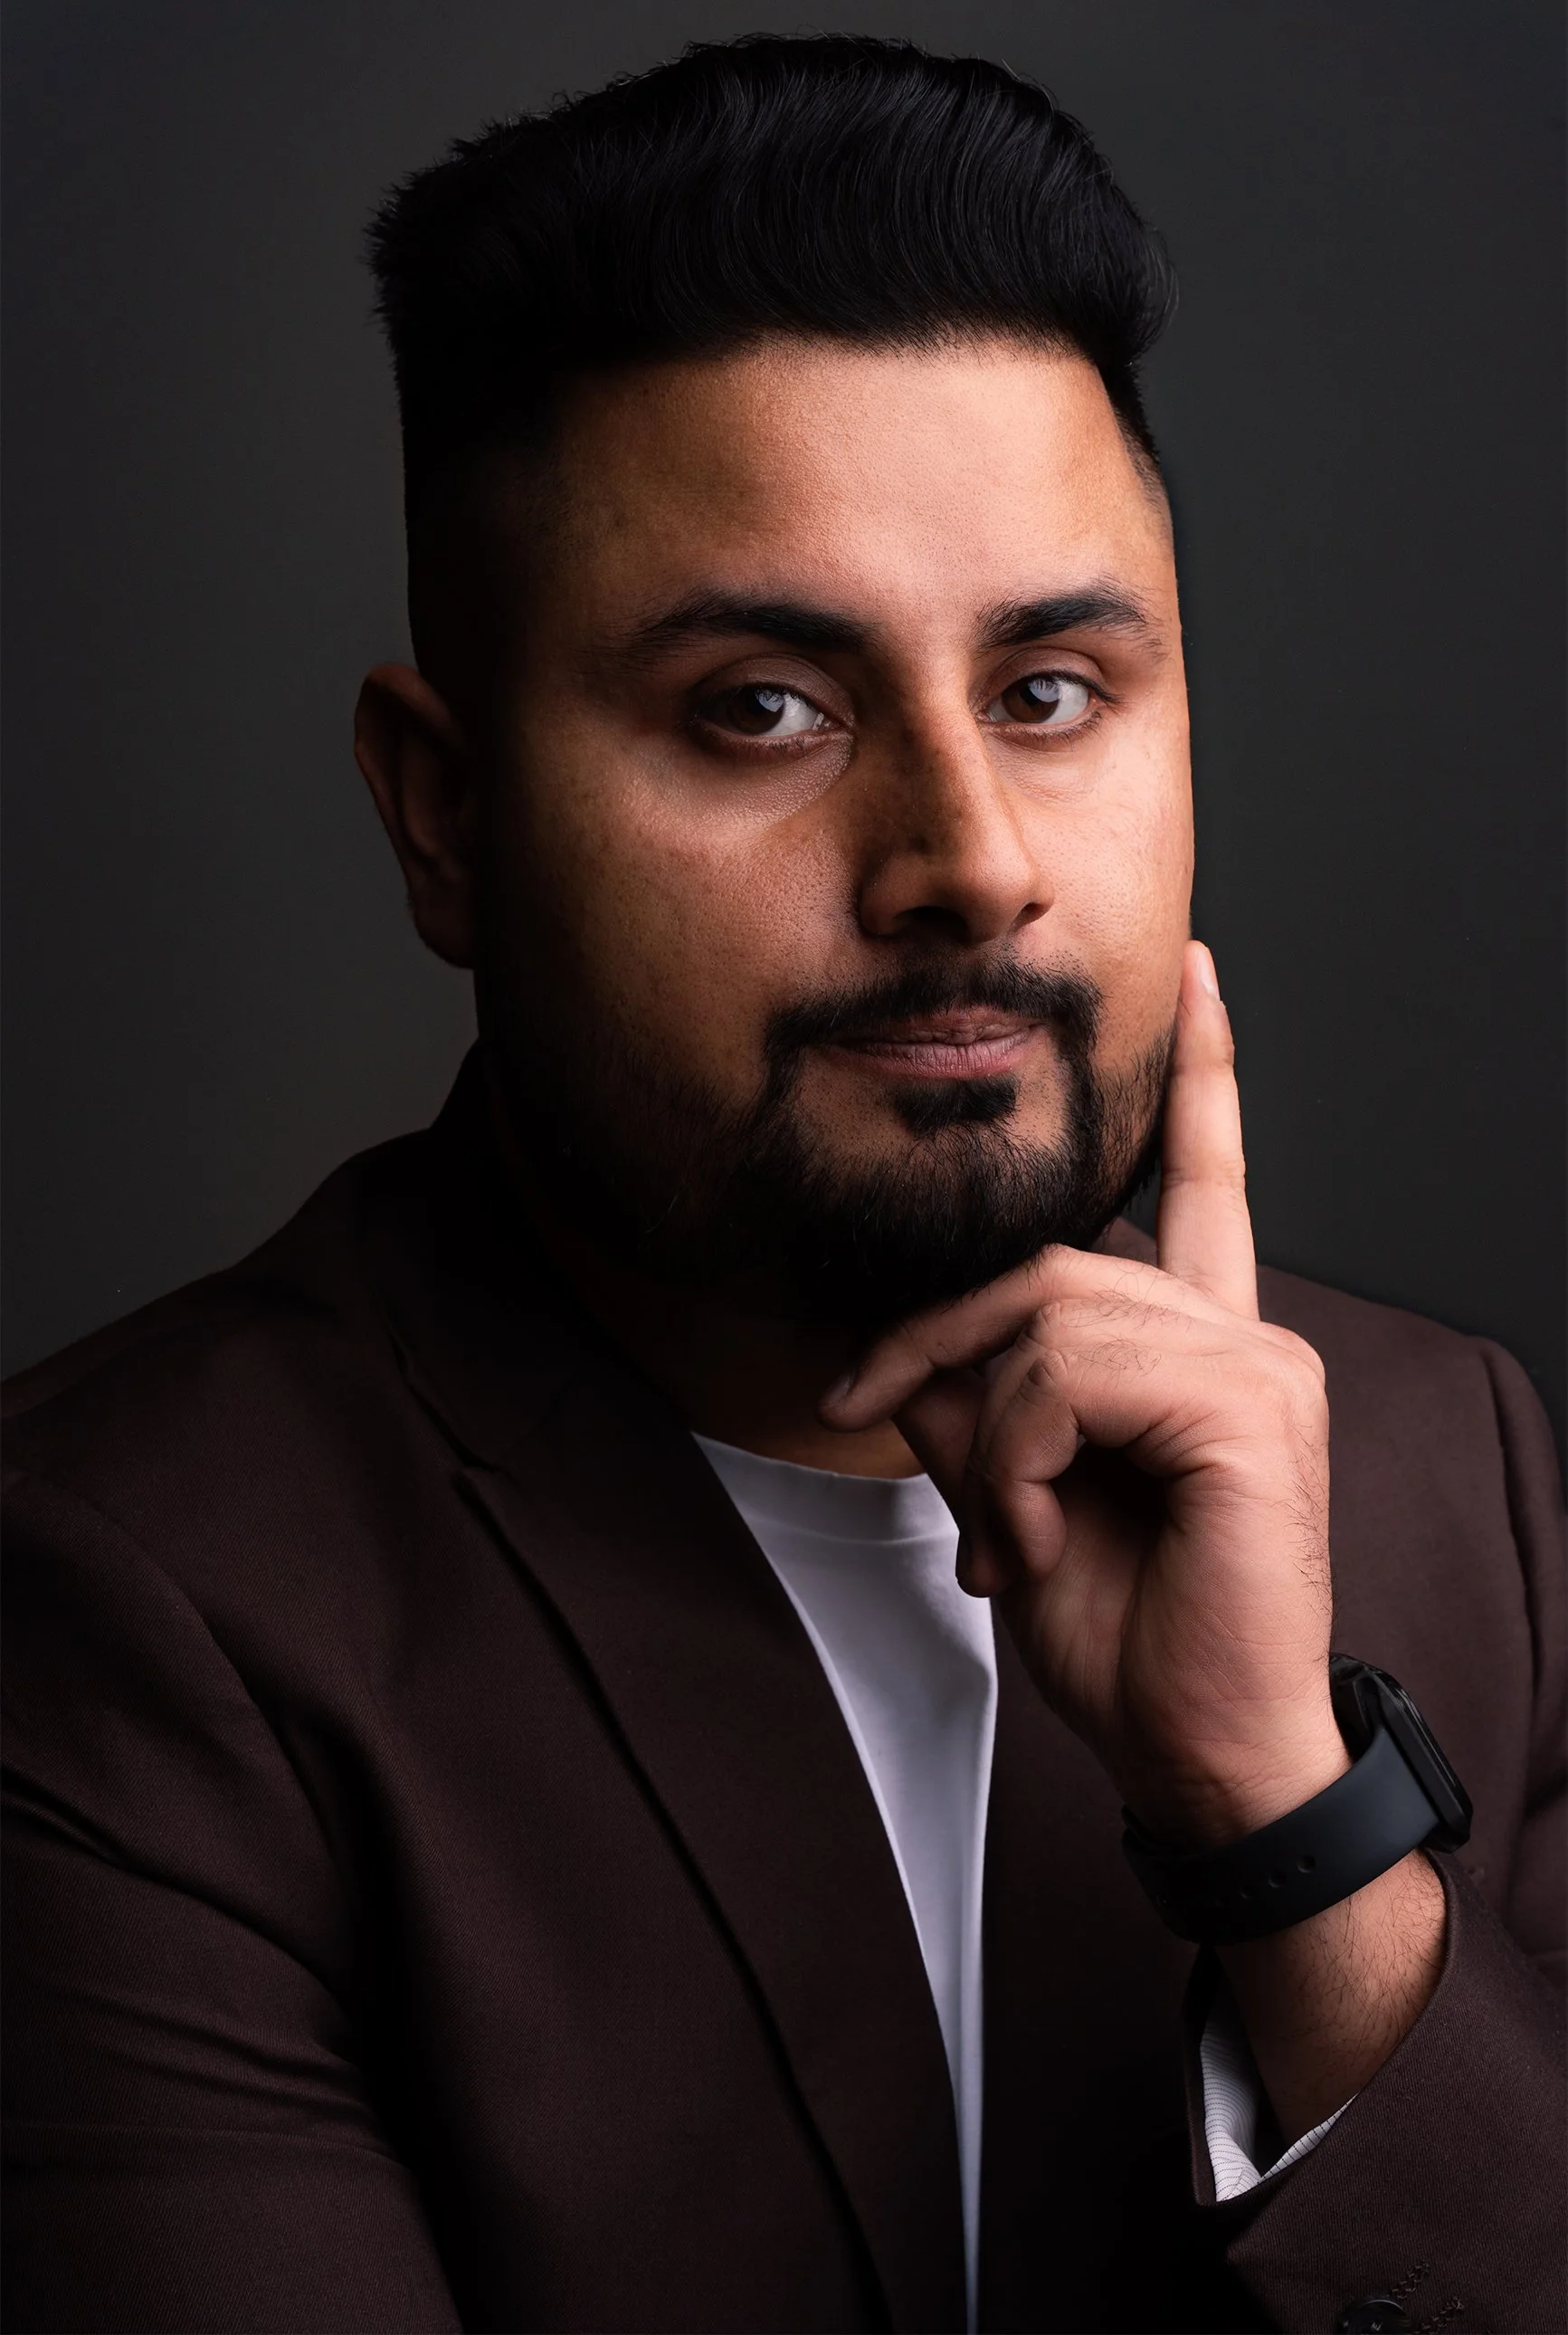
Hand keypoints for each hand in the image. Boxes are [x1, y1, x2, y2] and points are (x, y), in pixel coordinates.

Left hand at [822, 940, 1348, 1848]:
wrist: (1203, 1753)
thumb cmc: (1128, 1635)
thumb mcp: (1012, 1500)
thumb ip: (973, 1404)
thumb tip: (905, 1351)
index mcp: (1203, 1341)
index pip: (1203, 1183)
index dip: (1200, 1080)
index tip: (1196, 973)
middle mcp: (1243, 1332)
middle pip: (1051, 1262)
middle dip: (932, 1333)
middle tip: (862, 1407)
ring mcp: (1257, 1362)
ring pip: (1053, 1314)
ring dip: (984, 1425)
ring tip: (997, 1533)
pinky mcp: (1248, 1407)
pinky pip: (1073, 1375)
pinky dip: (1017, 1456)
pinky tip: (1025, 1538)